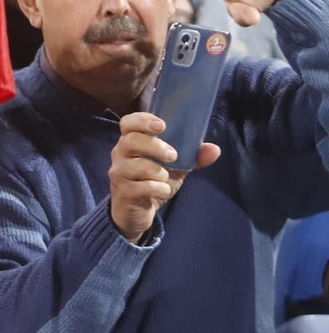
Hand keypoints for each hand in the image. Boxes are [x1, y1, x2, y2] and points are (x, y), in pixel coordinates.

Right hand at [108, 112, 218, 241]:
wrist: (136, 212)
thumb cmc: (152, 181)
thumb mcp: (175, 167)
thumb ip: (192, 157)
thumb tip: (214, 149)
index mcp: (132, 142)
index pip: (128, 123)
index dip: (142, 120)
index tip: (162, 126)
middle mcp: (120, 154)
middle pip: (130, 141)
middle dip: (155, 147)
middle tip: (173, 155)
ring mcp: (119, 173)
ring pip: (136, 166)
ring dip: (158, 172)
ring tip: (166, 177)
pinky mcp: (124, 192)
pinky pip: (142, 187)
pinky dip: (159, 189)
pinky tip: (163, 191)